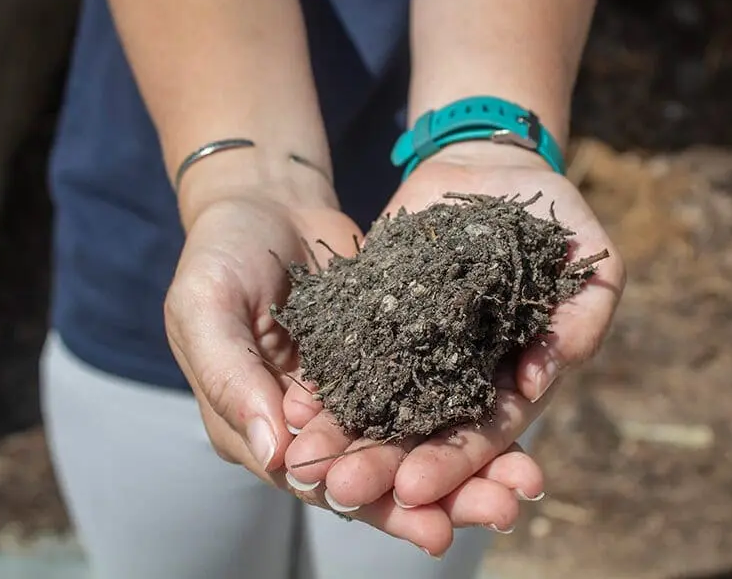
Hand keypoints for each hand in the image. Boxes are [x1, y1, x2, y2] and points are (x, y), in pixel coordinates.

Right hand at [164, 189, 543, 554]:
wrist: (265, 201)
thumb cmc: (217, 255)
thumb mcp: (204, 310)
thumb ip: (231, 380)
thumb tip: (278, 457)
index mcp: (261, 428)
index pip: (321, 484)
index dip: (376, 506)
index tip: (434, 530)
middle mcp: (312, 425)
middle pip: (380, 473)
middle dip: (443, 497)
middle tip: (504, 511)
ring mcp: (355, 392)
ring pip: (413, 439)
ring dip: (469, 463)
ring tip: (526, 480)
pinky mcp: (390, 356)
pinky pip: (433, 388)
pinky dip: (470, 407)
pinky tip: (519, 415)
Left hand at [285, 142, 624, 542]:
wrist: (490, 165)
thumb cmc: (555, 214)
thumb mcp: (590, 261)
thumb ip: (583, 319)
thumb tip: (539, 382)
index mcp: (515, 378)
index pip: (486, 434)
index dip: (455, 464)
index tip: (415, 491)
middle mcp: (460, 376)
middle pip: (423, 434)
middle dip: (384, 467)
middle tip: (343, 492)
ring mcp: (415, 350)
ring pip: (379, 407)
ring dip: (345, 439)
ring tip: (307, 464)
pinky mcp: (376, 320)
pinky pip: (349, 359)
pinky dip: (323, 385)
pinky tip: (291, 406)